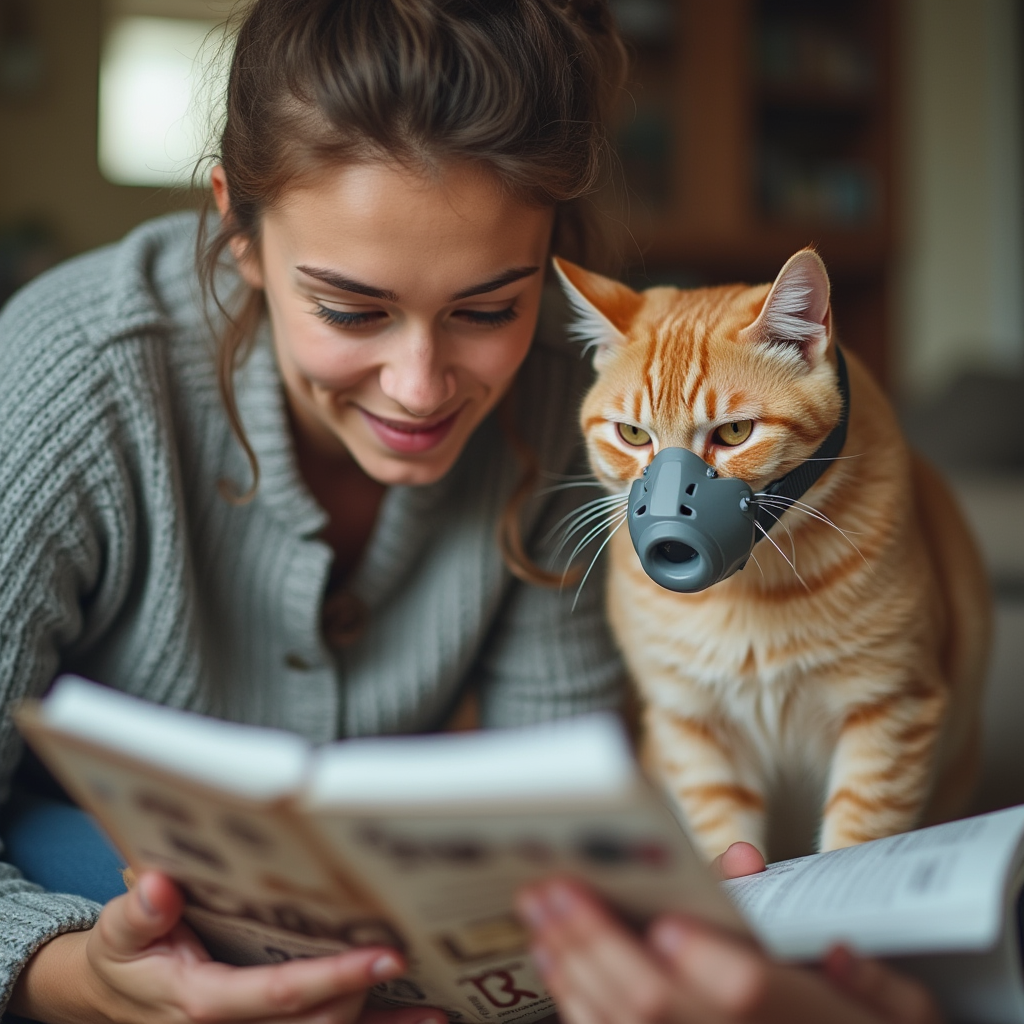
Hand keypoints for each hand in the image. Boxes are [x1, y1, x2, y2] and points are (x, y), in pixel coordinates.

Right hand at [10, 871, 446, 1023]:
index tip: (384, 956)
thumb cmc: (128, 956)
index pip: (279, 995)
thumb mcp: (121, 932)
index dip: (334, 977)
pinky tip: (415, 1022)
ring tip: (437, 1011)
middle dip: (363, 993)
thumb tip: (158, 886)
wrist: (116, 996)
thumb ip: (139, 912)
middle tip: (410, 953)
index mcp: (205, 1004)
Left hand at [516, 844, 942, 1023]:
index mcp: (809, 1022)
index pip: (747, 989)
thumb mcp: (904, 1018)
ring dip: (574, 968)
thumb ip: (867, 974)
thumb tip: (800, 916)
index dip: (700, 956)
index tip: (663, 916)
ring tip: (541, 913)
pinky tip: (557, 968)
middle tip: (554, 886)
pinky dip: (576, 1008)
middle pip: (657, 1005)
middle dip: (597, 940)